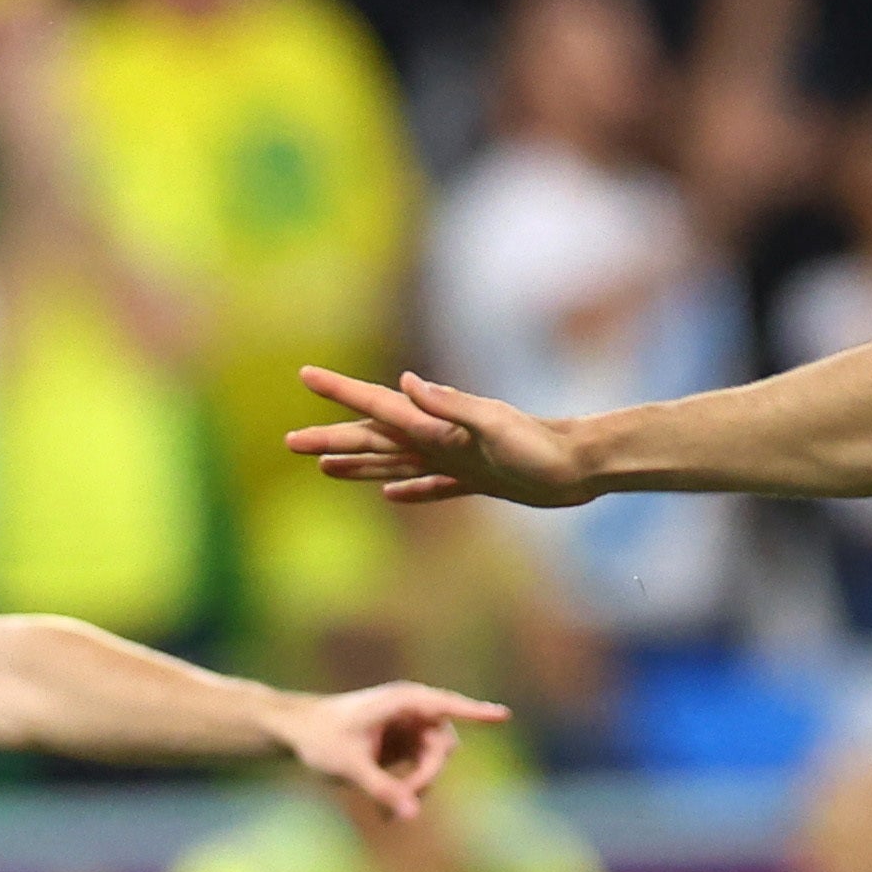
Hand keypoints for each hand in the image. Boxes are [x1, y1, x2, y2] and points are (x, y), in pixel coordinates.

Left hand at [277, 680, 509, 812]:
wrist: (298, 733)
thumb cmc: (321, 739)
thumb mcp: (350, 768)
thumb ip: (383, 790)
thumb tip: (412, 815)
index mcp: (402, 701)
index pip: (447, 706)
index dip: (476, 713)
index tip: (503, 716)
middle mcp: (412, 711)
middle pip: (442, 747)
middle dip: (425, 777)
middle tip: (397, 804)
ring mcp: (411, 727)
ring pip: (434, 763)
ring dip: (416, 788)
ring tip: (384, 815)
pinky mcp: (405, 744)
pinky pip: (420, 771)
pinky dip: (407, 791)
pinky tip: (384, 814)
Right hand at [284, 365, 599, 506]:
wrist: (581, 466)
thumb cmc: (542, 446)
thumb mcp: (495, 424)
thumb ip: (451, 405)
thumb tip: (405, 382)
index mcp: (437, 423)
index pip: (378, 404)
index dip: (340, 391)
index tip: (305, 374)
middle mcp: (439, 438)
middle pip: (374, 438)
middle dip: (331, 439)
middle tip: (289, 441)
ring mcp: (455, 460)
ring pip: (394, 462)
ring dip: (358, 464)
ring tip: (324, 468)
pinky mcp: (476, 482)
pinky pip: (431, 488)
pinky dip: (409, 491)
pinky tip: (391, 496)